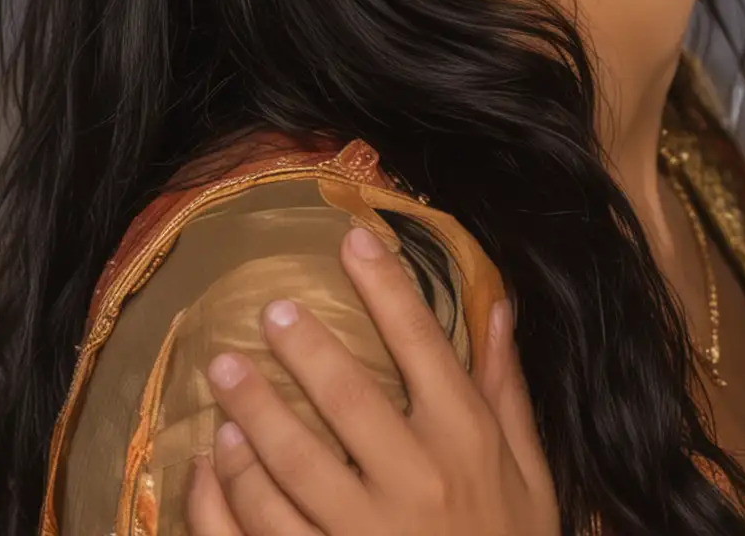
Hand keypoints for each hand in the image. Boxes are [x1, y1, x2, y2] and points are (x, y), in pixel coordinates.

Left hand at [186, 226, 558, 535]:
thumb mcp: (530, 470)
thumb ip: (505, 389)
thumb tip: (497, 304)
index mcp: (468, 440)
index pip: (424, 343)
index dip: (387, 285)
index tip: (353, 238)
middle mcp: (419, 480)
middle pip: (346, 395)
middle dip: (301, 345)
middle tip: (265, 311)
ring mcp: (367, 534)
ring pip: (291, 464)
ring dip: (252, 414)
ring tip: (225, 377)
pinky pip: (263, 529)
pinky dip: (230, 492)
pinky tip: (213, 458)